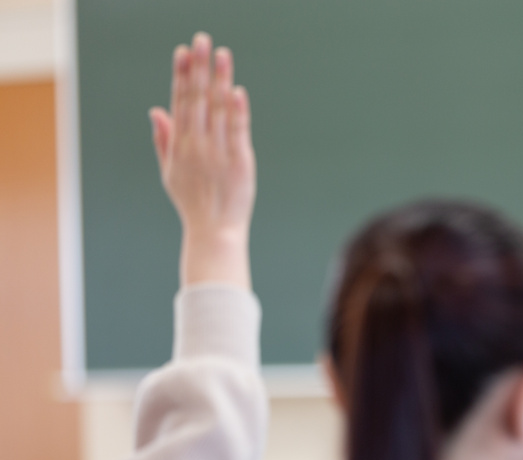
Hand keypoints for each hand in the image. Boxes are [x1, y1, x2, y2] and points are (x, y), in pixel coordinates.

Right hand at [150, 32, 254, 289]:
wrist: (213, 232)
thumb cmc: (192, 202)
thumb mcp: (169, 171)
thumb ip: (163, 140)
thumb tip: (156, 110)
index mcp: (179, 145)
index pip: (179, 102)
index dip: (181, 76)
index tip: (182, 52)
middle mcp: (197, 145)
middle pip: (197, 99)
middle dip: (198, 68)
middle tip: (201, 39)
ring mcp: (218, 152)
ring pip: (218, 109)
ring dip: (220, 80)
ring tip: (222, 54)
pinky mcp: (240, 162)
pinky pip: (238, 131)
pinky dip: (237, 110)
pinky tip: (237, 90)